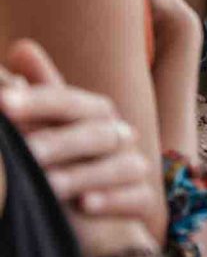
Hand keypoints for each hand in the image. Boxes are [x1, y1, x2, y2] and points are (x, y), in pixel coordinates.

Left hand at [0, 40, 161, 227]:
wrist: (86, 208)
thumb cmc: (61, 161)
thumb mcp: (46, 128)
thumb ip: (37, 93)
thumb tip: (21, 47)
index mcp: (94, 113)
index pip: (68, 101)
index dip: (39, 101)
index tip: (4, 104)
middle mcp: (119, 135)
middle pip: (96, 132)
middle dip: (60, 142)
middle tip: (27, 151)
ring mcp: (133, 166)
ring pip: (119, 165)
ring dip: (84, 174)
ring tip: (50, 184)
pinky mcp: (143, 199)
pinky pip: (136, 196)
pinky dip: (113, 199)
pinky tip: (86, 203)